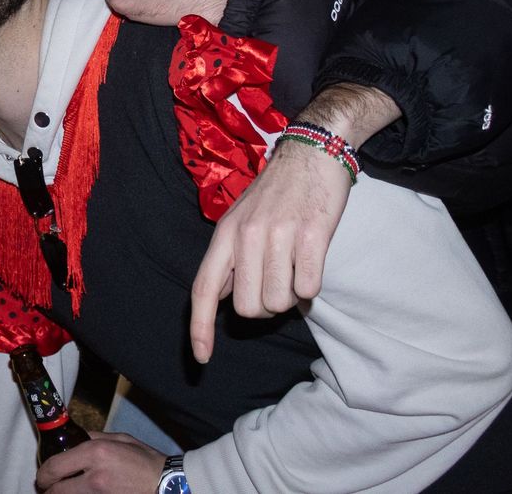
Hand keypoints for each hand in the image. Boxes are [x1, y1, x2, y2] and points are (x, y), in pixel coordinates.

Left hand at [35, 431, 164, 491]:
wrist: (167, 484)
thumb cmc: (145, 459)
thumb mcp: (119, 439)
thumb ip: (92, 437)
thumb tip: (74, 438)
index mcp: (95, 453)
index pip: (55, 466)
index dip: (43, 474)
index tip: (42, 477)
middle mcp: (94, 476)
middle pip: (57, 491)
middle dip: (48, 490)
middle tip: (47, 488)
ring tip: (61, 491)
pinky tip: (79, 493)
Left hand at [188, 138, 349, 362]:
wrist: (312, 153)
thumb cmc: (277, 193)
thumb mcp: (241, 220)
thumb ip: (230, 259)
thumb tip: (221, 296)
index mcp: (225, 234)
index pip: (203, 288)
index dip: (200, 326)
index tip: (202, 357)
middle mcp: (247, 235)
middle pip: (248, 308)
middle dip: (266, 308)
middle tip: (278, 284)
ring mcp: (279, 235)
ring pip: (279, 302)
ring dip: (291, 298)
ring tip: (295, 270)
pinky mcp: (312, 235)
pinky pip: (308, 288)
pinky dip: (312, 288)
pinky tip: (312, 265)